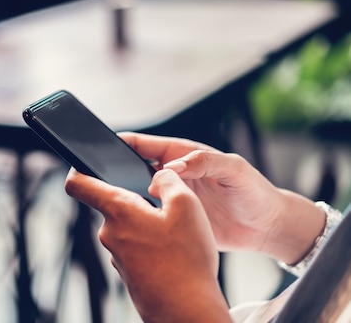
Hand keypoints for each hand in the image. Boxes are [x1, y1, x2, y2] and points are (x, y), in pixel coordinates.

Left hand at [65, 168, 230, 321]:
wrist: (187, 311)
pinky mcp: (128, 273)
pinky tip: (172, 254)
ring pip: (128, 228)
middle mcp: (109, 234)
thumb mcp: (187, 206)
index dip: (76, 169)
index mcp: (118, 211)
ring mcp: (117, 256)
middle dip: (137, 201)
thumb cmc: (186, 260)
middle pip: (114, 205)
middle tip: (166, 208)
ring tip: (175, 235)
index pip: (78, 185)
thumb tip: (157, 175)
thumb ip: (168, 180)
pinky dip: (151, 246)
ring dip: (147, 226)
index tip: (83, 162)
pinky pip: (136, 249)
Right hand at [118, 132, 323, 263]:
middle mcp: (173, 176)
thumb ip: (206, 162)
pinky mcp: (174, 221)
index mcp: (184, 156)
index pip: (146, 145)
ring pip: (138, 194)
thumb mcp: (235, 169)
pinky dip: (138, 219)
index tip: (106, 146)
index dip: (125, 143)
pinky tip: (133, 222)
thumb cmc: (255, 192)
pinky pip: (150, 218)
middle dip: (118, 170)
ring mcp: (171, 199)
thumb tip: (173, 165)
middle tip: (105, 177)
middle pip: (135, 168)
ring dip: (126, 196)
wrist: (266, 228)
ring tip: (115, 200)